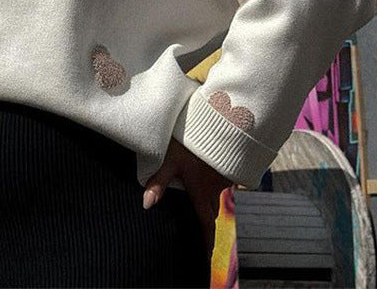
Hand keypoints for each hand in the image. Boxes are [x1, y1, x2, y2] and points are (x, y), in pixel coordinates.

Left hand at [143, 136, 233, 263]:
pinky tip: (212, 180)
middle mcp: (217, 187)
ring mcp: (225, 176)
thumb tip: (146, 205)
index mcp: (202, 191)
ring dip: (214, 204)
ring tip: (207, 208)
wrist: (220, 119)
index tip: (208, 257)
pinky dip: (219, 186)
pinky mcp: (230, 163)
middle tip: (205, 234)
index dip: (207, 241)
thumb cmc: (192, 139)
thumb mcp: (170, 159)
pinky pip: (226, 182)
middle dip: (210, 224)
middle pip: (214, 212)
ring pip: (221, 196)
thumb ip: (158, 181)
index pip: (206, 223)